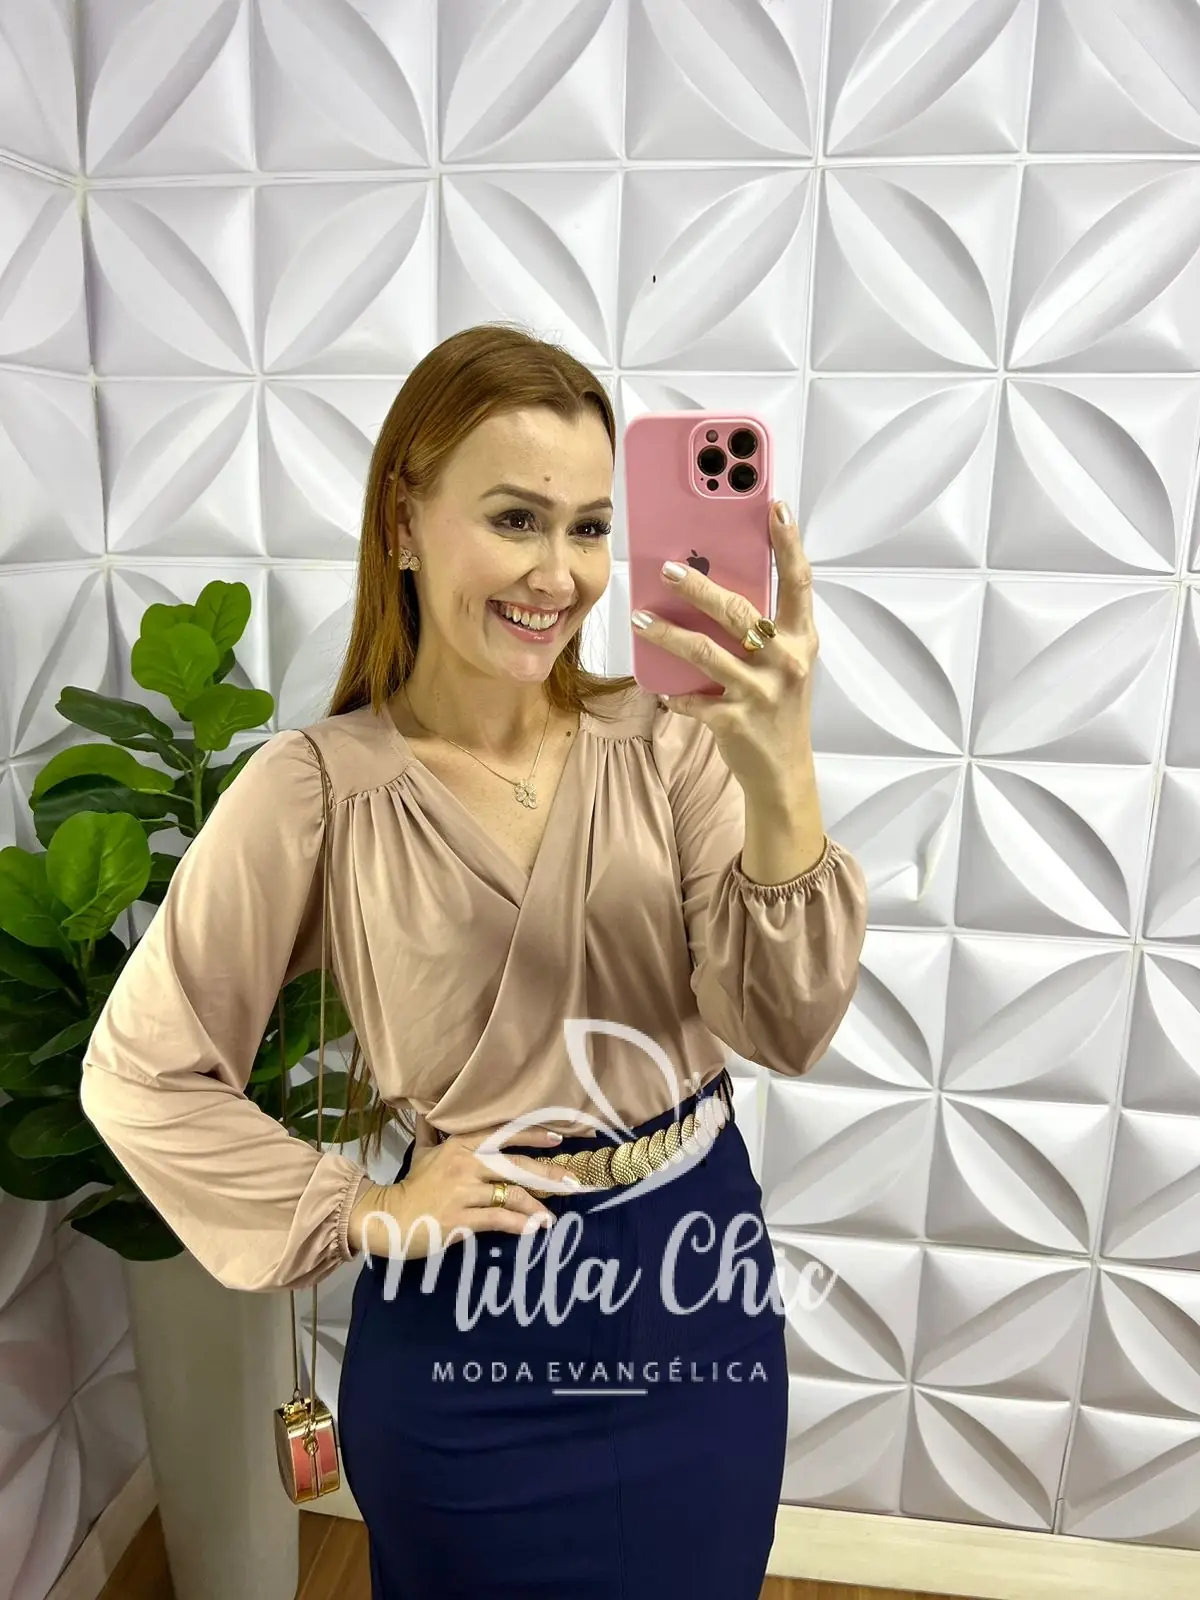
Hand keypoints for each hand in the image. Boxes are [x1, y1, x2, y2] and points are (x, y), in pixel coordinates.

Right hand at [348, 1123, 574, 1260]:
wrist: (389, 1218)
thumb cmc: (412, 1186)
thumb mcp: (422, 1152)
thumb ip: (430, 1130)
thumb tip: (426, 1107)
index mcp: (460, 1145)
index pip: (503, 1135)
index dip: (532, 1136)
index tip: (558, 1140)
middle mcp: (466, 1164)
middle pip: (516, 1165)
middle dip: (548, 1174)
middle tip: (573, 1183)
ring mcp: (464, 1191)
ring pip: (511, 1194)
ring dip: (536, 1206)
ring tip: (552, 1217)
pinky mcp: (461, 1218)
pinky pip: (498, 1219)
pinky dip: (518, 1224)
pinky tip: (533, 1229)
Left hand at [632, 499, 816, 799]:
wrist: (783, 770)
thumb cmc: (779, 706)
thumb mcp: (785, 663)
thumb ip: (764, 628)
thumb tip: (717, 588)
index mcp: (802, 640)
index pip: (799, 583)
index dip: (789, 544)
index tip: (774, 509)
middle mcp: (786, 662)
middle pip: (738, 613)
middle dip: (699, 588)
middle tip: (668, 570)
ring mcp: (760, 693)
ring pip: (705, 652)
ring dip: (667, 633)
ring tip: (641, 618)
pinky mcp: (735, 721)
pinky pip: (693, 699)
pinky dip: (673, 693)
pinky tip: (658, 686)